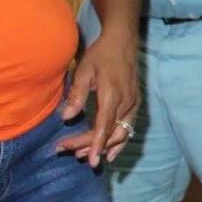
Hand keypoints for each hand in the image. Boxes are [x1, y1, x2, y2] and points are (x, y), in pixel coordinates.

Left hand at [55, 22, 139, 166]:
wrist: (123, 41)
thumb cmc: (101, 55)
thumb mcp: (84, 71)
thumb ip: (76, 94)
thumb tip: (66, 117)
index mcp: (113, 95)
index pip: (104, 127)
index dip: (95, 145)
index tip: (86, 160)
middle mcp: (127, 102)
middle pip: (111, 133)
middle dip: (91, 146)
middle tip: (68, 152)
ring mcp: (133, 103)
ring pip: (122, 133)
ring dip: (104, 146)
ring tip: (83, 155)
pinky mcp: (135, 102)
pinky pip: (128, 126)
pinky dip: (119, 141)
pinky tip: (110, 151)